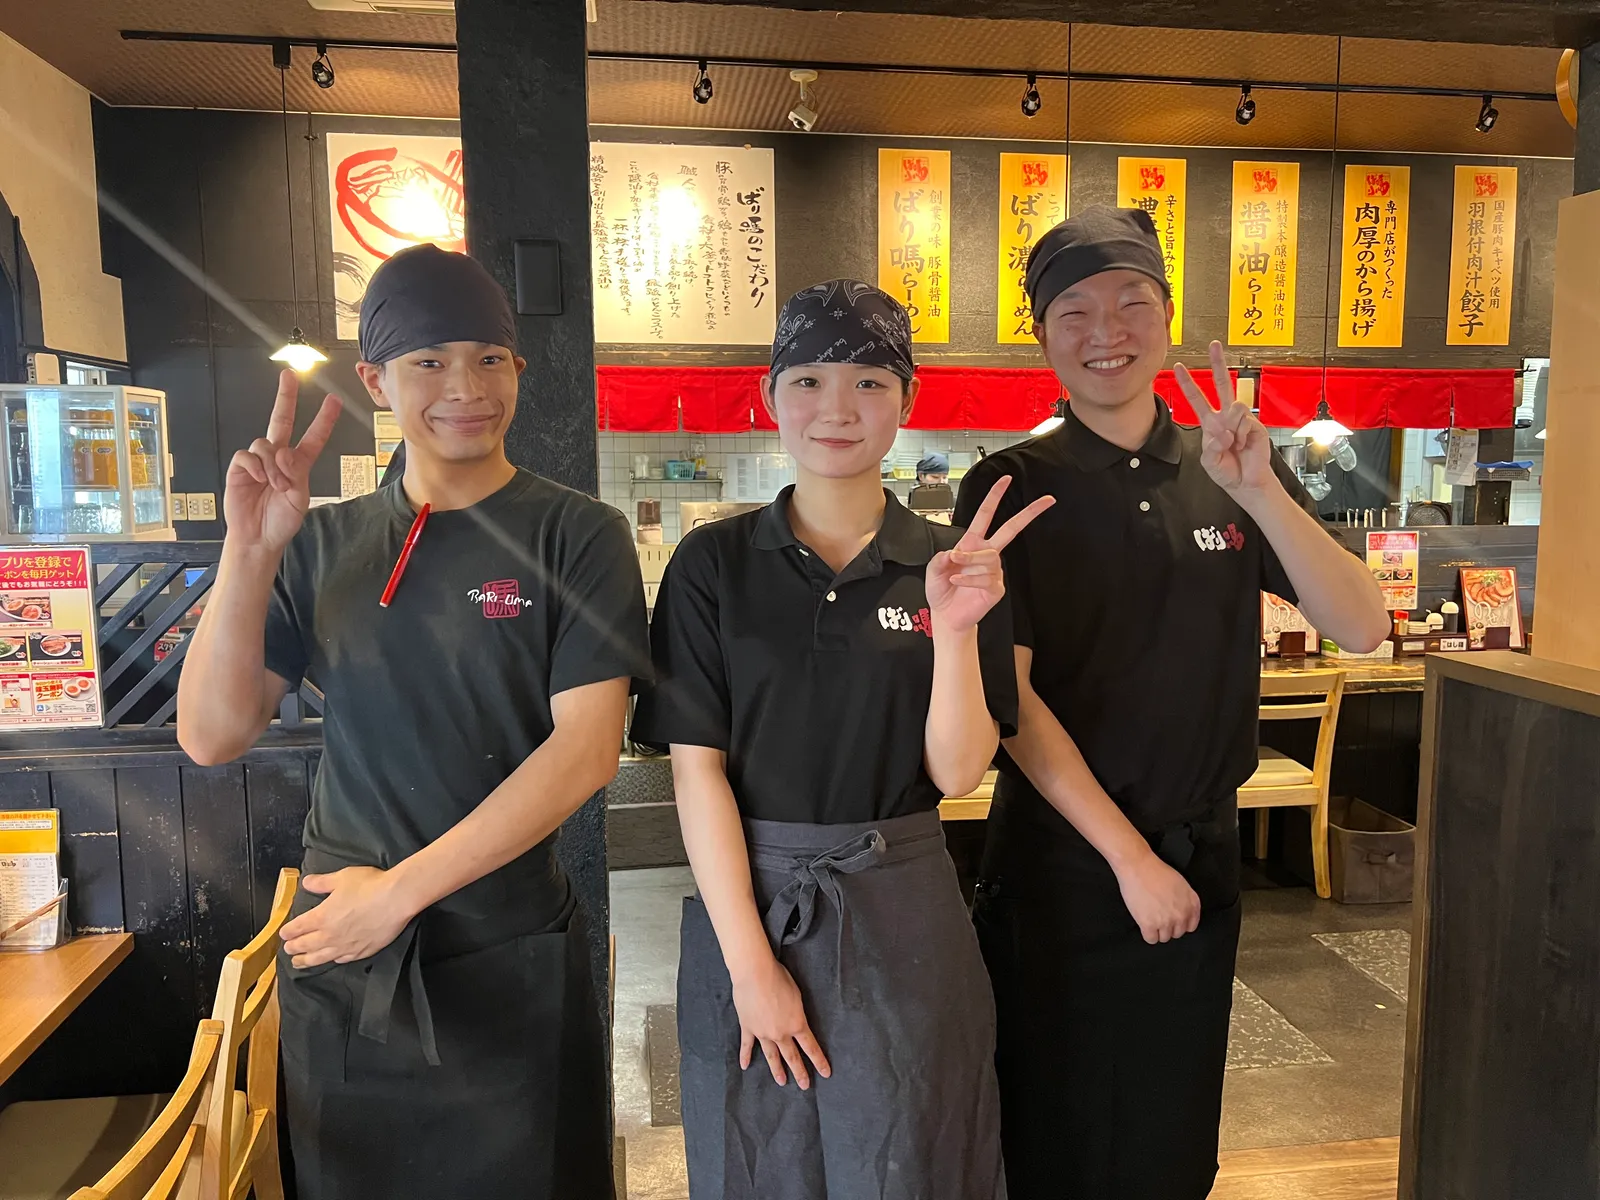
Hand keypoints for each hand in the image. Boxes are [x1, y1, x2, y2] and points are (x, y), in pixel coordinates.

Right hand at [225, 369, 341, 552]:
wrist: (258, 537)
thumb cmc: (281, 520)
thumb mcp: (299, 498)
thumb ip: (296, 473)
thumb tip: (283, 452)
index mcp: (298, 465)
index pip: (313, 437)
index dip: (323, 420)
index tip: (334, 401)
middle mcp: (278, 458)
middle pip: (281, 420)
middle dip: (285, 396)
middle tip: (290, 375)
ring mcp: (258, 462)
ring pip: (265, 444)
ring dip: (273, 465)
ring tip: (276, 485)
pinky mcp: (240, 468)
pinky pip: (247, 455)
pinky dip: (256, 467)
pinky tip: (259, 480)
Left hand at [280, 866, 414, 967]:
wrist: (396, 900)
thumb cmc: (369, 885)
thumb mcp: (342, 878)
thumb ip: (321, 882)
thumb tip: (307, 883)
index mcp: (321, 917)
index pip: (298, 928)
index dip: (288, 932)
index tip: (283, 934)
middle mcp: (329, 935)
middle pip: (305, 945)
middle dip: (293, 948)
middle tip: (288, 950)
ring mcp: (345, 946)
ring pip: (319, 958)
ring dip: (306, 960)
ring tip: (299, 962)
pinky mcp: (361, 952)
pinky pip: (341, 959)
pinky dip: (332, 959)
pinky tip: (331, 959)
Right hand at [731, 954, 831, 1088]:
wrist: (755, 975)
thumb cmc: (779, 979)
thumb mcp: (797, 995)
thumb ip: (796, 1012)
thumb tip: (794, 1019)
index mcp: (796, 1024)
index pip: (811, 1047)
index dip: (819, 1061)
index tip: (825, 1073)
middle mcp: (781, 1033)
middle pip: (792, 1056)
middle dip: (799, 1072)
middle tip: (804, 1085)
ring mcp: (763, 1033)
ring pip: (771, 1055)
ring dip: (777, 1069)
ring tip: (781, 1081)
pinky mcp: (748, 1028)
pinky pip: (747, 1045)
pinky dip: (746, 1056)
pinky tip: (745, 1066)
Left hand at [926, 475, 1054, 633]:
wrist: (946, 615)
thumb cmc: (942, 590)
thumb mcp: (933, 569)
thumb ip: (940, 557)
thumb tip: (954, 552)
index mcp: (972, 543)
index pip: (985, 515)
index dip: (994, 497)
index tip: (1005, 480)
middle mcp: (987, 553)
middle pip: (1011, 529)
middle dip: (1028, 513)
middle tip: (1047, 500)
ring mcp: (994, 570)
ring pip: (987, 557)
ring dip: (968, 563)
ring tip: (953, 573)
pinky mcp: (996, 587)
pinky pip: (985, 577)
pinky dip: (968, 579)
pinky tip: (958, 582)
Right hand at [1114, 850, 1201, 944]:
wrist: (1138, 867)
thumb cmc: (1156, 871)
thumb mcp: (1181, 884)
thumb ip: (1186, 901)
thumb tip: (1182, 913)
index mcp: (1191, 904)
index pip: (1190, 926)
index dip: (1180, 923)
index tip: (1172, 920)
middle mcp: (1181, 915)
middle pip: (1177, 933)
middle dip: (1168, 926)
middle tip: (1158, 915)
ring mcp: (1166, 921)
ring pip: (1164, 938)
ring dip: (1157, 930)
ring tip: (1150, 917)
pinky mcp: (1150, 925)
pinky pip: (1151, 939)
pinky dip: (1147, 933)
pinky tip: (1144, 922)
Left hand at [1174, 341, 1275, 497]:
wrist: (1247, 482)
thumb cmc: (1227, 471)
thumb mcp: (1209, 461)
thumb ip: (1211, 447)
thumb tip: (1223, 432)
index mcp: (1211, 423)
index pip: (1197, 398)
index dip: (1188, 383)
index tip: (1179, 367)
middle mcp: (1226, 417)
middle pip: (1222, 384)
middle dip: (1218, 364)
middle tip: (1214, 345)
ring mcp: (1241, 419)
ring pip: (1235, 406)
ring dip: (1231, 429)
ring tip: (1233, 445)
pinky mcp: (1256, 425)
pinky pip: (1246, 422)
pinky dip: (1241, 436)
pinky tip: (1243, 445)